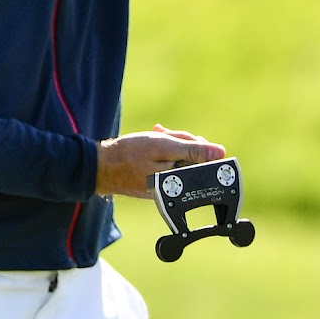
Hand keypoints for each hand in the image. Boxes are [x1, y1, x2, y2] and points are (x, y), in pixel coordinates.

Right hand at [95, 124, 226, 198]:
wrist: (100, 167)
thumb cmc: (129, 154)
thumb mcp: (163, 146)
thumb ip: (192, 150)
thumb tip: (220, 152)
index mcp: (181, 179)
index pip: (204, 160)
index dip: (195, 143)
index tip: (181, 137)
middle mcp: (175, 186)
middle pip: (191, 159)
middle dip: (180, 142)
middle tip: (162, 132)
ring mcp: (165, 186)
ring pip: (178, 160)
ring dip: (170, 144)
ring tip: (155, 133)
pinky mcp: (156, 184)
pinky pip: (166, 166)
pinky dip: (161, 153)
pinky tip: (151, 143)